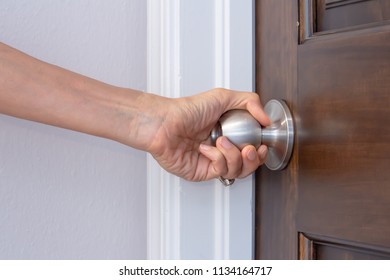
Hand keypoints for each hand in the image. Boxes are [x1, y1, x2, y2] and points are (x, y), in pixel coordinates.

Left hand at [146, 88, 270, 181]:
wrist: (165, 123)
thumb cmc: (187, 110)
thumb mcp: (222, 96)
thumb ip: (249, 102)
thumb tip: (266, 119)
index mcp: (229, 134)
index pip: (253, 148)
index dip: (261, 150)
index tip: (264, 144)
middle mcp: (222, 149)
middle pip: (249, 164)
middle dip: (254, 158)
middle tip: (250, 149)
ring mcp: (213, 162)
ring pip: (238, 170)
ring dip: (234, 156)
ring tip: (222, 141)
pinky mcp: (203, 172)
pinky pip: (221, 171)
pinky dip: (217, 158)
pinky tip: (206, 148)